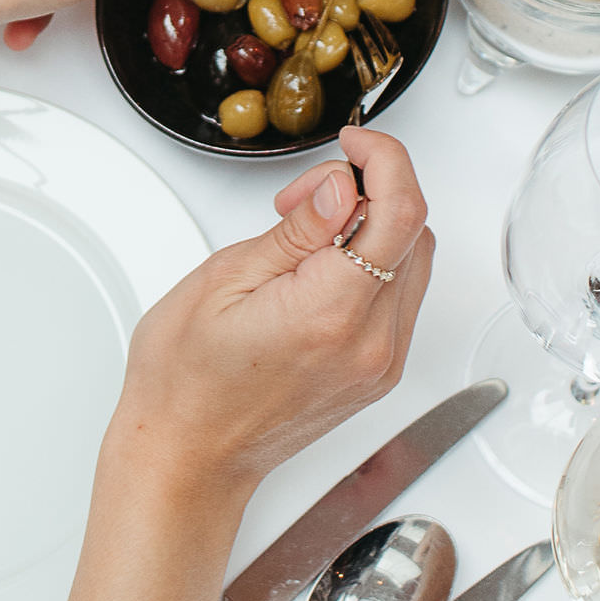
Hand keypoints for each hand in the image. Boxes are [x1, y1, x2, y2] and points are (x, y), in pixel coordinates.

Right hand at [108, 129, 433, 503]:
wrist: (188, 457)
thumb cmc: (185, 380)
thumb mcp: (224, 279)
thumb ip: (296, 230)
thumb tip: (342, 184)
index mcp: (329, 313)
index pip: (399, 212)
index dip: (385, 159)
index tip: (353, 143)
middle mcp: (369, 343)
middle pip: (413, 230)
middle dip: (368, 189)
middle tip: (302, 197)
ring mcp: (380, 363)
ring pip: (413, 260)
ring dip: (374, 225)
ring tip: (306, 235)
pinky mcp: (379, 373)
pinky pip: (400, 297)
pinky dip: (374, 263)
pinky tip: (322, 268)